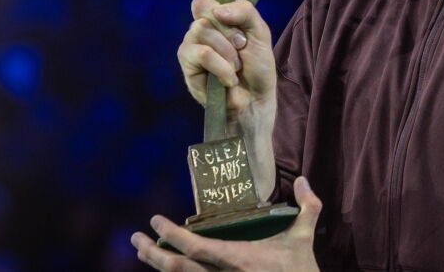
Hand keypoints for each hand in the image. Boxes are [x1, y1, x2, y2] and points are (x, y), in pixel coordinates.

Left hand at [130, 176, 322, 270]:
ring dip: (159, 266)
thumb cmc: (300, 271)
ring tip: (144, 251)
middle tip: (136, 238)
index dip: (172, 235)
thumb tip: (305, 180)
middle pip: (177, 269)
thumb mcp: (303, 239)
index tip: (155, 220)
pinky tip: (168, 268)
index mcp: (238, 259)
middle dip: (152, 254)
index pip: (196, 247)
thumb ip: (307, 208)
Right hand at [177, 0, 275, 121]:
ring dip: (227, 50)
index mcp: (224, 13)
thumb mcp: (260, 33)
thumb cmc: (258, 67)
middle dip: (227, 25)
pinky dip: (220, 66)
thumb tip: (219, 9)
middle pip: (202, 4)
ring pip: (202, 28)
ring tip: (236, 66)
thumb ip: (245, 12)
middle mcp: (205, 23)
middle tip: (240, 44)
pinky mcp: (187, 61)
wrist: (254, 99)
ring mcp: (193, 41)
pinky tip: (228, 78)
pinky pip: (201, 52)